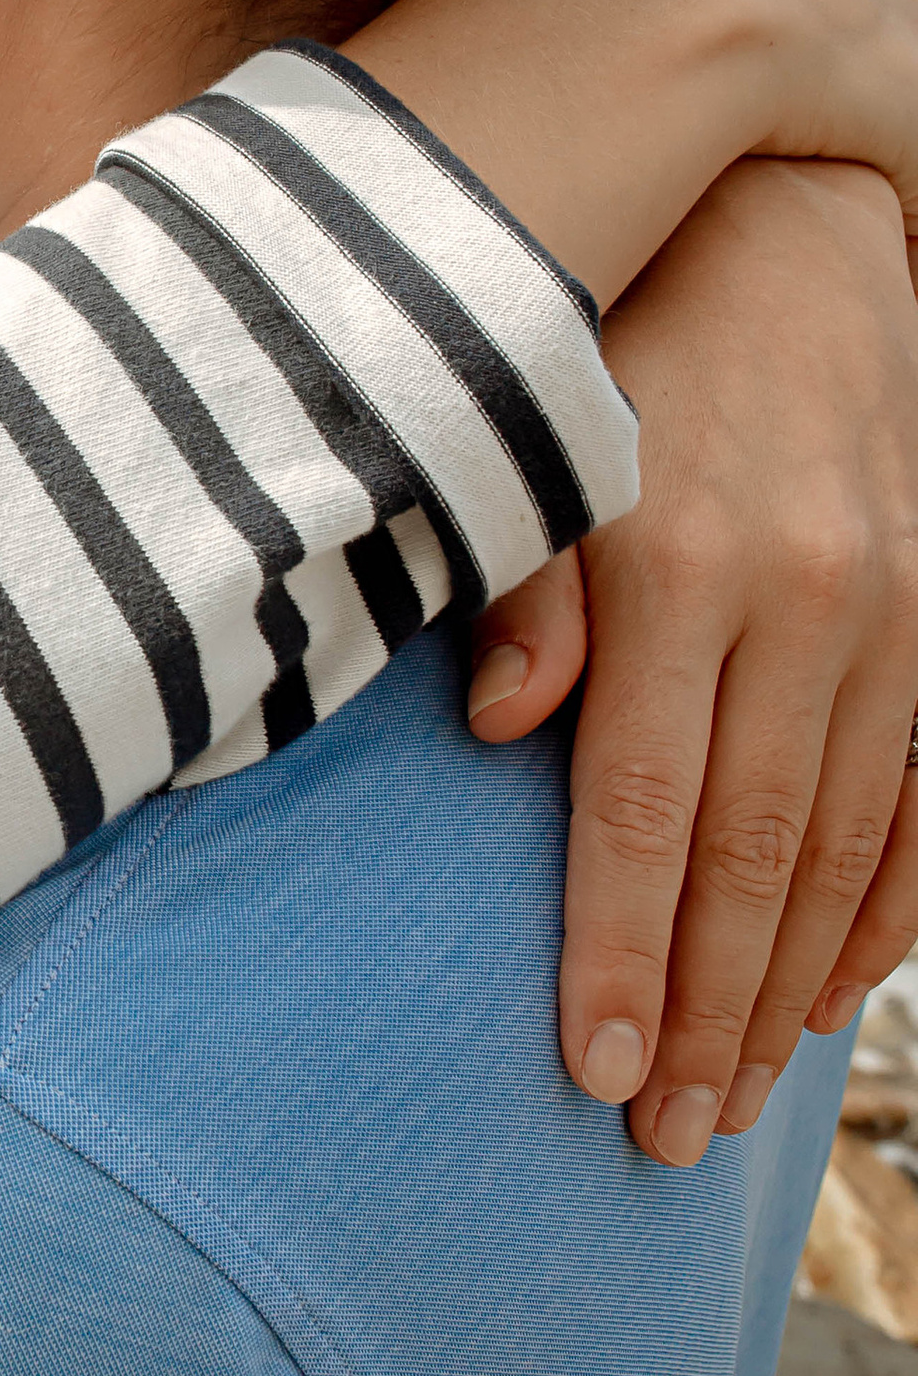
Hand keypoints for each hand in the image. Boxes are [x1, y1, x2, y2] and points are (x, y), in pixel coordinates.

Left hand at [468, 161, 917, 1165]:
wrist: (794, 232)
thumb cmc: (623, 346)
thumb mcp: (538, 435)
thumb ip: (519, 585)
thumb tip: (497, 733)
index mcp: (679, 570)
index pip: (643, 811)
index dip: (622, 953)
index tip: (593, 1074)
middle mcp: (807, 604)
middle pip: (751, 860)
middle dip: (708, 1014)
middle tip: (661, 1143)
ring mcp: (899, 617)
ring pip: (844, 849)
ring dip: (790, 991)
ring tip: (733, 1107)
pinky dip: (888, 911)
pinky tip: (837, 997)